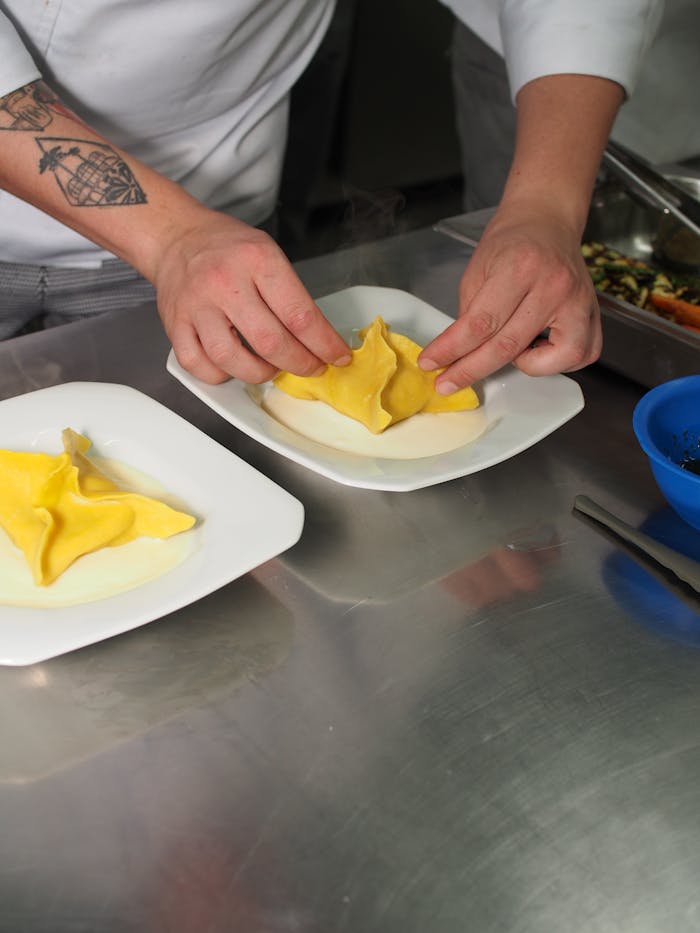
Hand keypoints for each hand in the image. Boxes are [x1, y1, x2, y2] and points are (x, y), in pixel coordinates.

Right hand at [154, 210, 350, 383]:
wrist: (177, 237)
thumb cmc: (227, 247)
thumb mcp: (268, 253)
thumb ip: (291, 294)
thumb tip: (317, 338)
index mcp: (256, 260)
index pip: (300, 315)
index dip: (325, 344)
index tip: (337, 356)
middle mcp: (224, 282)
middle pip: (271, 342)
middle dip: (300, 363)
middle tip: (311, 366)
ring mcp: (196, 305)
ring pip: (232, 359)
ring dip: (261, 373)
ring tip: (272, 367)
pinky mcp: (174, 324)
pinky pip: (198, 365)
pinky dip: (220, 375)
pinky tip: (234, 366)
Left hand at [419, 200, 601, 392]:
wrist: (547, 221)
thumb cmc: (511, 243)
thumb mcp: (477, 270)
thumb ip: (469, 313)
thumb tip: (457, 354)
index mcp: (520, 268)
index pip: (480, 323)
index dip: (452, 349)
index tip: (431, 363)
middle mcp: (554, 286)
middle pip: (508, 346)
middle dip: (471, 370)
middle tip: (447, 383)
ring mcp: (579, 302)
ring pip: (552, 360)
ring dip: (524, 366)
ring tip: (511, 349)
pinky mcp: (593, 314)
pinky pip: (579, 356)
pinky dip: (556, 363)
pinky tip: (539, 348)